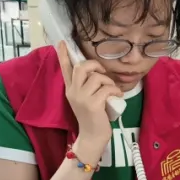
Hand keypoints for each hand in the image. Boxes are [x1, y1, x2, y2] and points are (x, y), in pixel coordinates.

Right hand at [56, 41, 121, 158]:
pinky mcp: (93, 104)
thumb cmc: (93, 117)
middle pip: (81, 67)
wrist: (92, 137)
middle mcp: (73, 92)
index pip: (65, 69)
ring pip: (96, 77)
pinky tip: (117, 96)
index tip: (62, 42)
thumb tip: (98, 72)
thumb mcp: (86, 100)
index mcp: (70, 89)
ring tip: (112, 90)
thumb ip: (88, 87)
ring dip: (108, 81)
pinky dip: (115, 90)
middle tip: (103, 72)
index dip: (64, 55)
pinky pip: (107, 88)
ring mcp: (82, 98)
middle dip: (95, 65)